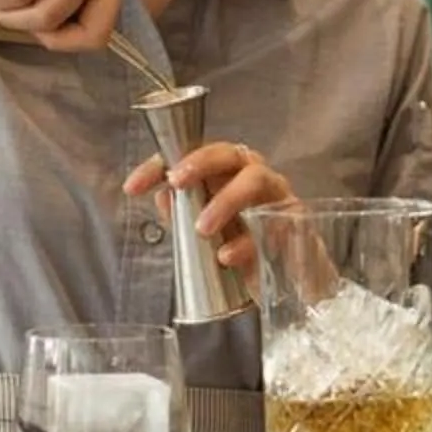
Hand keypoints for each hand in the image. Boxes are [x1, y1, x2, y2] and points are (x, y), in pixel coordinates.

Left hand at [126, 140, 294, 273]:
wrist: (294, 278)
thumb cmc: (251, 246)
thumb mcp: (211, 231)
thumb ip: (185, 213)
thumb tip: (163, 197)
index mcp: (231, 174)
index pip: (196, 155)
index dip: (162, 163)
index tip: (133, 187)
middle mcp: (257, 177)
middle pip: (230, 154)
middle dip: (200, 164)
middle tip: (177, 182)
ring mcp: (279, 199)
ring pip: (256, 181)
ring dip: (226, 201)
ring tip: (202, 229)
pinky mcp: (298, 227)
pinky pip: (275, 226)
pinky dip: (247, 244)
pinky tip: (226, 257)